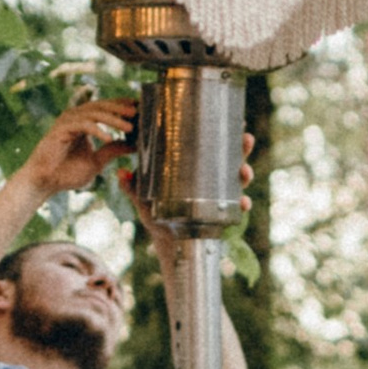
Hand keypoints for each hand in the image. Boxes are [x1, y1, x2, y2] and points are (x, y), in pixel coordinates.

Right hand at [22, 96, 135, 200]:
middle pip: (101, 106)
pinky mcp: (60, 130)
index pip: (105, 108)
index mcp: (83, 122)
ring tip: (129, 128)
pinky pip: (82, 125)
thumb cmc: (67, 173)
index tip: (140, 109)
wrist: (45, 183)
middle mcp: (74, 118)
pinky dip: (97, 130)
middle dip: (120, 109)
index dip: (122, 106)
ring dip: (113, 119)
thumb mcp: (97, 161)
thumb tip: (134, 144)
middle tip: (138, 113)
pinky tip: (109, 137)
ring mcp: (66, 122)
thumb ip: (113, 150)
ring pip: (93, 114)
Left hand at [138, 122, 257, 264]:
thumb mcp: (144, 200)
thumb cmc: (157, 218)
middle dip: (242, 149)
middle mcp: (212, 183)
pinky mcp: (223, 216)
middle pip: (231, 161)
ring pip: (238, 183)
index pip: (211, 149)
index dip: (223, 135)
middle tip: (246, 138)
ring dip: (245, 174)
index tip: (233, 122)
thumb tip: (121, 172)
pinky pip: (237, 209)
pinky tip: (244, 202)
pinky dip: (242, 205)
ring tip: (245, 170)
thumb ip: (133, 188)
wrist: (168, 246)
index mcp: (196, 172)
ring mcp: (219, 200)